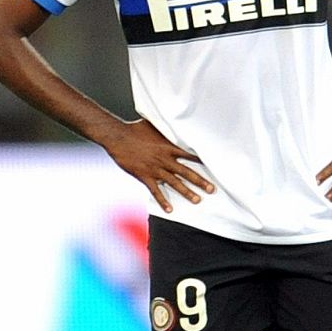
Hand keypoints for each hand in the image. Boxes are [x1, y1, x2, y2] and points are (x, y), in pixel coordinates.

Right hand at [100, 118, 214, 212]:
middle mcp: (164, 159)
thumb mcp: (153, 125)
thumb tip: (172, 122)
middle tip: (212, 189)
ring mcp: (155, 169)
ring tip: (197, 200)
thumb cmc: (133, 129)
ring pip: (174, 183)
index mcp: (168, 147)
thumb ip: (165, 128)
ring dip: (187, 192)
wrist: (117, 137)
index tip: (214, 168)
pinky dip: (163, 201)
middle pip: (186, 172)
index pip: (190, 156)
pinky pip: (155, 191)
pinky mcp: (144, 176)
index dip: (203, 162)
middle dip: (200, 181)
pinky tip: (169, 209)